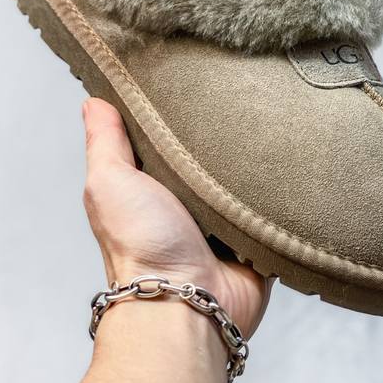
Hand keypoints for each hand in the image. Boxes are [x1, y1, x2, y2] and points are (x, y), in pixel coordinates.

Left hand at [82, 97, 271, 338]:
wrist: (187, 304)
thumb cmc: (141, 247)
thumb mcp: (110, 182)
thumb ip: (104, 142)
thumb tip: (94, 100)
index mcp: (152, 188)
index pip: (165, 141)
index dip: (174, 114)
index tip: (191, 78)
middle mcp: (186, 205)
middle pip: (209, 159)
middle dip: (223, 137)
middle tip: (241, 97)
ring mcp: (223, 225)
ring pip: (244, 182)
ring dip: (254, 166)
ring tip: (271, 125)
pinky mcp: (255, 240)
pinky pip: (273, 211)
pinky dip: (279, 196)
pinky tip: (289, 168)